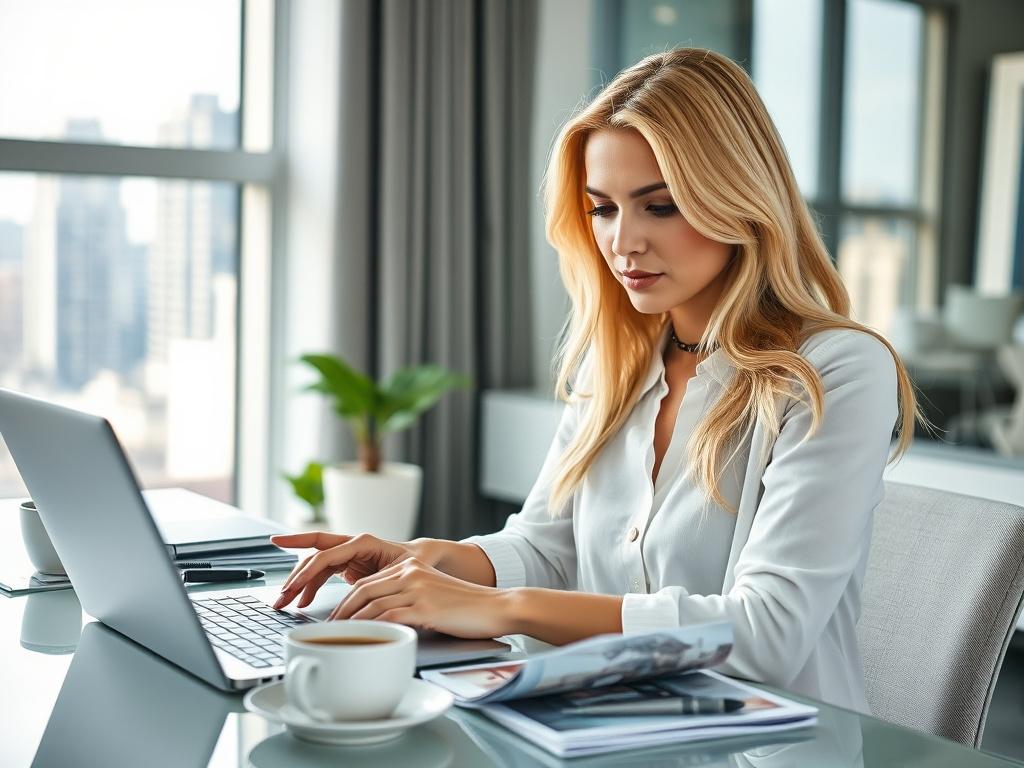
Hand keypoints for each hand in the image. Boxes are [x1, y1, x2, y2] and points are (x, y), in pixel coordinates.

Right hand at [271, 532, 418, 609]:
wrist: (424, 560)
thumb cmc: (416, 562)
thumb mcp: (403, 571)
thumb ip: (382, 580)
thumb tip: (365, 598)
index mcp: (363, 542)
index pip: (325, 552)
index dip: (302, 558)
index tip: (280, 556)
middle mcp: (352, 545)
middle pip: (314, 556)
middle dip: (294, 576)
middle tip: (280, 596)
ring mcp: (348, 554)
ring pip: (315, 566)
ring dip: (299, 584)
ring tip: (285, 602)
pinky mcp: (347, 565)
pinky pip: (322, 574)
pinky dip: (311, 588)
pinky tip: (303, 601)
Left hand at [327, 557, 513, 638]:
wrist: (497, 607)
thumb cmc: (466, 608)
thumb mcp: (431, 595)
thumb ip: (406, 600)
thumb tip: (379, 620)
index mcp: (410, 566)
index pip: (366, 581)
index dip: (344, 601)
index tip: (333, 618)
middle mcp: (410, 572)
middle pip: (361, 589)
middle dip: (338, 611)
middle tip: (326, 631)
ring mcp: (417, 588)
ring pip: (369, 603)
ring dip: (349, 623)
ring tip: (338, 639)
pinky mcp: (425, 607)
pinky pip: (387, 616)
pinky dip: (370, 628)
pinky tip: (362, 640)